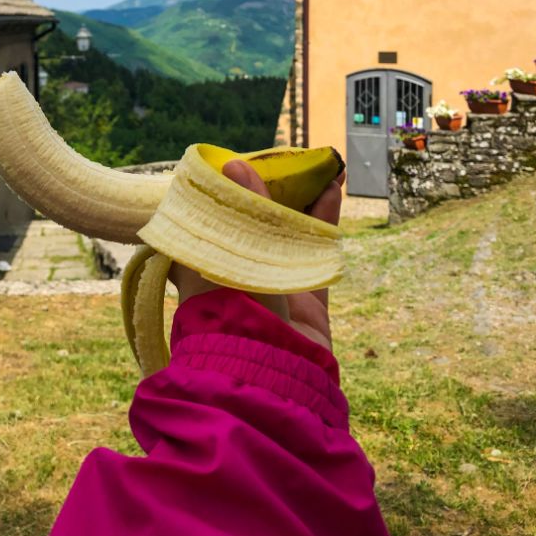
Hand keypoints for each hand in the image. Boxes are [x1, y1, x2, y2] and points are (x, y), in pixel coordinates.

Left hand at [169, 159, 343, 351]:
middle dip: (272, 191)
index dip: (225, 190)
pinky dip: (324, 221)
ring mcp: (272, 286)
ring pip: (289, 234)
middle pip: (255, 223)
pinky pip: (317, 253)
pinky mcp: (306, 300)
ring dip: (303, 200)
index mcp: (203, 263)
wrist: (269, 373)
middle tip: (286, 161)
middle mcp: (235, 273)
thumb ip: (242, 210)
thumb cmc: (232, 307)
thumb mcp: (232, 251)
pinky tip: (333, 189)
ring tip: (318, 167)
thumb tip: (234, 165)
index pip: (210, 218)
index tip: (238, 163)